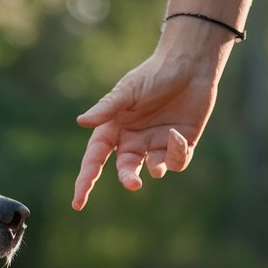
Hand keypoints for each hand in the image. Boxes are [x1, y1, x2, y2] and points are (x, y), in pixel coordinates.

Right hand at [72, 35, 226, 210]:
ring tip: (159, 157)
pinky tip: (178, 134)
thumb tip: (81, 122)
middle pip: (125, 169)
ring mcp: (157, 143)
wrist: (189, 65)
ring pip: (153, 169)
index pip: (95, 159)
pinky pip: (176, 161)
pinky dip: (177, 153)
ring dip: (156, 167)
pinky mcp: (180, 144)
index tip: (78, 202)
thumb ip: (106, 109)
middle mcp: (134, 139)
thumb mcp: (127, 91)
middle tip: (134, 183)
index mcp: (115, 128)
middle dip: (128, 178)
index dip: (85, 180)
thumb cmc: (154, 74)